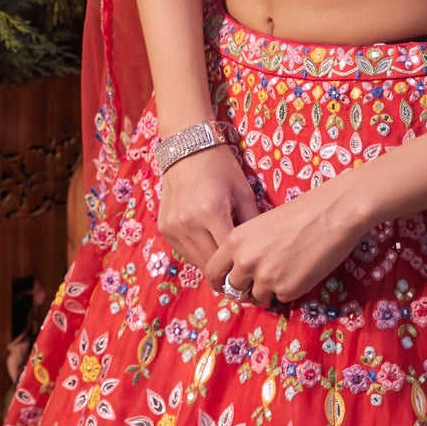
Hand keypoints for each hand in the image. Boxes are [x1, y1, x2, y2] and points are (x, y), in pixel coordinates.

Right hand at [158, 144, 258, 271]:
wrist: (187, 148)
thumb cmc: (221, 167)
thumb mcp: (243, 191)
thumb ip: (252, 221)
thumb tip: (262, 250)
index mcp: (212, 212)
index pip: (229, 254)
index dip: (242, 267)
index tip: (253, 273)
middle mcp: (188, 222)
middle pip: (211, 263)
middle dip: (228, 272)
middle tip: (242, 277)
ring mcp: (173, 226)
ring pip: (197, 261)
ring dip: (212, 266)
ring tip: (228, 267)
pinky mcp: (164, 227)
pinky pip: (184, 252)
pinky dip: (198, 254)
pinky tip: (210, 248)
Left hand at [203, 177, 369, 310]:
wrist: (333, 213)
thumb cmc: (301, 213)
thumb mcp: (261, 225)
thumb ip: (246, 247)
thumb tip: (240, 270)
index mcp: (236, 241)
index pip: (212, 272)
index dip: (218, 281)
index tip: (226, 285)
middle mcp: (245, 261)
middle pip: (233, 289)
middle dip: (244, 289)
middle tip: (260, 283)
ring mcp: (265, 278)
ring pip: (256, 298)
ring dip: (267, 292)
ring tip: (284, 273)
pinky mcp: (287, 289)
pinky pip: (280, 298)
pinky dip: (288, 290)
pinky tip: (301, 271)